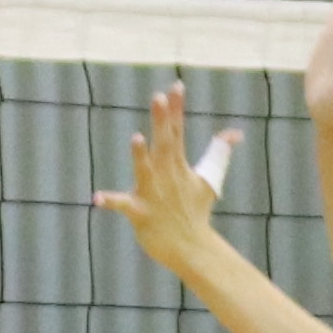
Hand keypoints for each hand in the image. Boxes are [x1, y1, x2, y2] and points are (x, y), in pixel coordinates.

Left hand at [90, 84, 239, 274]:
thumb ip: (218, 153)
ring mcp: (153, 193)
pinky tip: (97, 198)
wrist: (191, 247)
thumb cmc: (195, 212)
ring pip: (146, 171)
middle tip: (159, 97)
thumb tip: (235, 134)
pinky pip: (124, 206)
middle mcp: (166, 175)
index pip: (177, 130)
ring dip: (141, 156)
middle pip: (164, 143)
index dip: (176, 108)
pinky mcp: (141, 213)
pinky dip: (111, 202)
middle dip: (162, 121)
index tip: (176, 85)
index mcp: (178, 165)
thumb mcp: (209, 180)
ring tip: (137, 138)